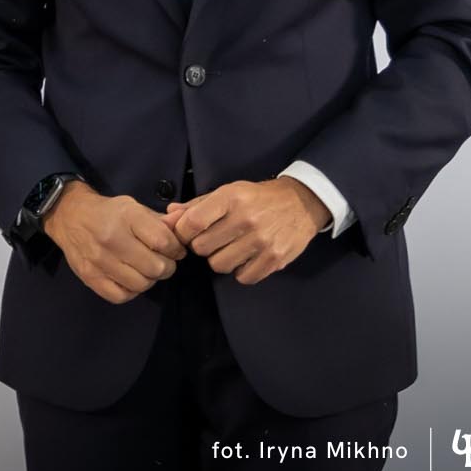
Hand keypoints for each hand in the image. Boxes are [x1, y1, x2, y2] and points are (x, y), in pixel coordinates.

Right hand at [41, 182, 186, 304]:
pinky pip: (121, 296)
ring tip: (144, 269)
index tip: (174, 249)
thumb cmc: (108, 212)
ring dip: (149, 279)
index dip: (176, 249)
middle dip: (166, 267)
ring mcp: (99, 260)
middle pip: (156, 267)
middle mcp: (112, 238)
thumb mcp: (134, 207)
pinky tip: (129, 279)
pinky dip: (130, 291)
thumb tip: (183, 226)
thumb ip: (160, 221)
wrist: (69, 216)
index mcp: (127, 217)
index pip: (163, 242)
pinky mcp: (89, 276)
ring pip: (141, 284)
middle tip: (161, 261)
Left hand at [167, 178, 328, 285]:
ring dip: (220, 259)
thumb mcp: (227, 192)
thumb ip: (196, 206)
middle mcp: (245, 219)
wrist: (301, 203)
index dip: (183, 232)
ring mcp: (261, 241)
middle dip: (202, 246)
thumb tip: (168, 216)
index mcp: (230, 199)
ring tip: (230, 248)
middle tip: (213, 239)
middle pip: (201, 248)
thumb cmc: (257, 197)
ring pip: (219, 265)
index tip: (188, 232)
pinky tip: (246, 258)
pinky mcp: (275, 260)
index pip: (191, 223)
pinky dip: (241, 271)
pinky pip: (243, 277)